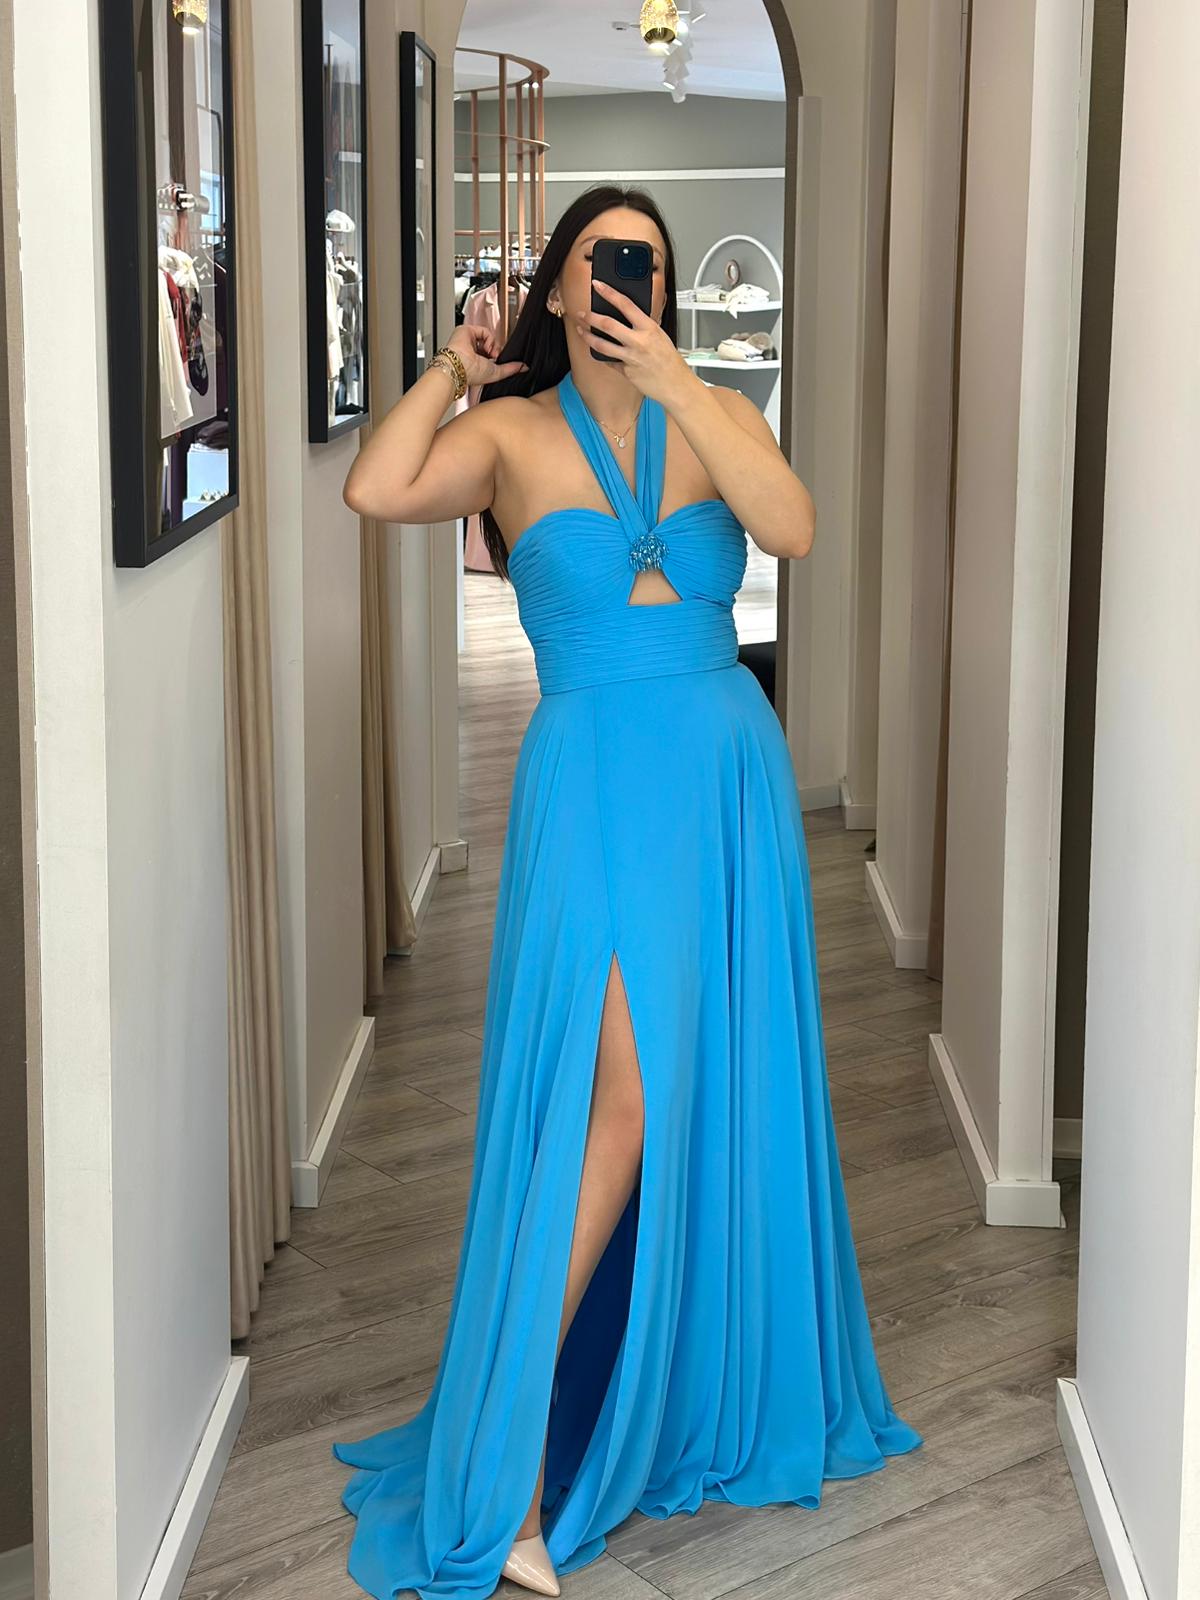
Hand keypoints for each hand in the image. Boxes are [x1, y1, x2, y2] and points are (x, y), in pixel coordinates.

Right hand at [447, 324, 527, 386]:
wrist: (459, 366)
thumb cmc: (472, 373)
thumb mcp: (497, 373)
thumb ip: (511, 369)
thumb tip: (525, 367)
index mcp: (476, 361)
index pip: (491, 354)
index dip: (498, 355)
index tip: (500, 360)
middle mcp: (472, 351)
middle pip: (491, 344)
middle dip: (497, 351)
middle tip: (495, 358)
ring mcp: (469, 340)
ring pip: (489, 337)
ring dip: (493, 345)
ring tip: (490, 354)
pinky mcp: (467, 331)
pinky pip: (485, 330)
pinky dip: (489, 339)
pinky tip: (486, 347)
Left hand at [575, 281, 694, 406]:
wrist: (675, 383)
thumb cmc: (669, 359)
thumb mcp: (659, 334)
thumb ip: (643, 325)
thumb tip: (627, 314)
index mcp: (649, 328)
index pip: (625, 304)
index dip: (609, 292)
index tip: (598, 285)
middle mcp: (638, 342)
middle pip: (608, 325)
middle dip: (590, 317)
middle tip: (582, 313)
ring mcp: (630, 358)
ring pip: (602, 345)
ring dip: (587, 337)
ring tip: (581, 331)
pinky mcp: (626, 372)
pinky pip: (609, 361)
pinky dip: (604, 356)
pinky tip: (599, 351)